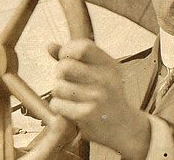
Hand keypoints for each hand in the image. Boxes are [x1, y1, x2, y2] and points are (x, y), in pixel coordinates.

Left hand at [48, 39, 150, 158]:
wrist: (123, 127)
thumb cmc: (107, 97)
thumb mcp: (99, 73)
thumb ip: (75, 58)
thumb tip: (49, 46)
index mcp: (109, 65)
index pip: (82, 46)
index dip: (67, 51)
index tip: (65, 59)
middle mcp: (106, 79)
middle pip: (65, 66)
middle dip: (59, 74)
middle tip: (66, 81)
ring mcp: (97, 97)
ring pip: (58, 87)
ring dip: (59, 93)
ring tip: (71, 98)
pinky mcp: (87, 114)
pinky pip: (58, 104)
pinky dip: (59, 108)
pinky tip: (71, 110)